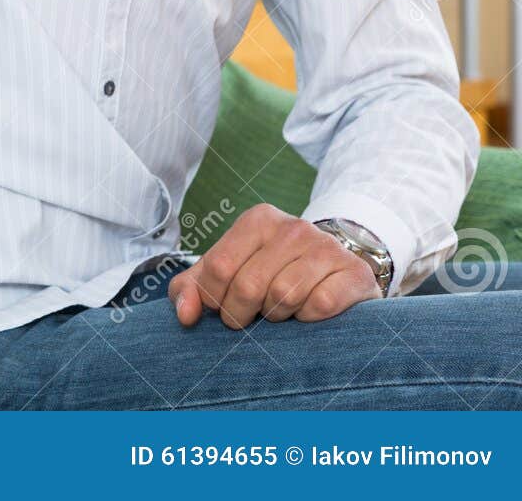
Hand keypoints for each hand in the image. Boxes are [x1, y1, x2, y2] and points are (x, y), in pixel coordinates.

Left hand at [167, 204, 381, 329]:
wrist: (336, 270)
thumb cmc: (271, 274)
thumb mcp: (227, 274)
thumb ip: (192, 289)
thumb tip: (185, 315)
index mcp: (257, 220)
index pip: (218, 266)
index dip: (214, 299)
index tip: (222, 308)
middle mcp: (293, 227)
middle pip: (249, 285)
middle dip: (242, 314)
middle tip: (250, 318)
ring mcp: (326, 247)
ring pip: (284, 297)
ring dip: (277, 316)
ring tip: (280, 312)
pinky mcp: (354, 273)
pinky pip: (319, 305)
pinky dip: (308, 318)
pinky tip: (308, 312)